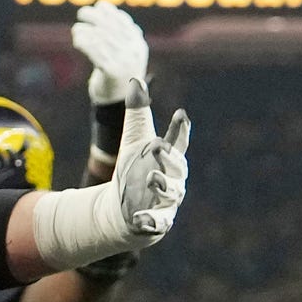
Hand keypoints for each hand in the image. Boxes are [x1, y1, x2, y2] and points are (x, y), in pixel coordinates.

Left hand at [72, 1, 148, 106]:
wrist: (121, 102)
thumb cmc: (117, 74)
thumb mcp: (122, 53)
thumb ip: (117, 36)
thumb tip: (103, 10)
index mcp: (138, 45)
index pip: (125, 23)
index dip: (111, 12)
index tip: (100, 4)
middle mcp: (134, 52)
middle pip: (113, 29)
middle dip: (97, 18)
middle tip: (82, 12)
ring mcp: (125, 61)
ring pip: (103, 39)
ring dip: (87, 31)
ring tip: (76, 29)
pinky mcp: (112, 72)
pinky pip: (97, 53)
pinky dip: (85, 44)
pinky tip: (77, 40)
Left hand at [112, 81, 190, 240]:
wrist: (120, 209)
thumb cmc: (132, 171)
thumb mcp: (133, 141)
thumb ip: (138, 113)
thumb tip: (135, 80)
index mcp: (167, 158)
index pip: (177, 142)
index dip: (180, 130)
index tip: (180, 115)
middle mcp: (172, 179)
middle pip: (177, 167)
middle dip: (169, 158)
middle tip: (158, 146)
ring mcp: (166, 201)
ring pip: (171, 193)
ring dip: (163, 185)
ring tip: (152, 177)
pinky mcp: (157, 221)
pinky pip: (158, 222)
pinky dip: (150, 220)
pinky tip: (139, 219)